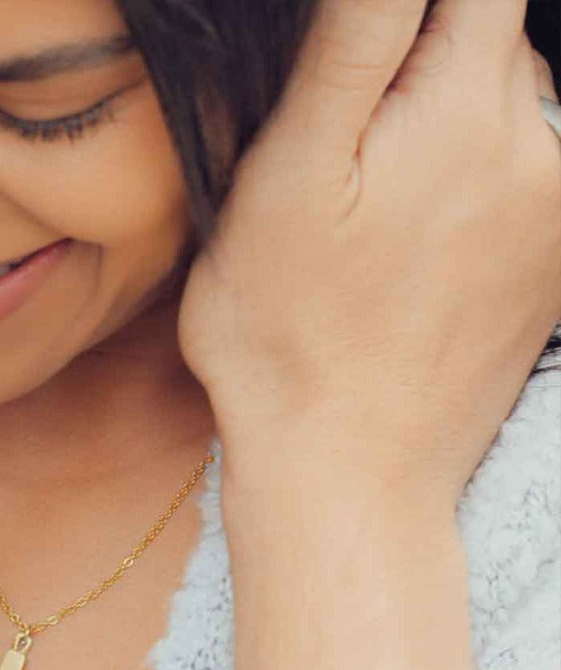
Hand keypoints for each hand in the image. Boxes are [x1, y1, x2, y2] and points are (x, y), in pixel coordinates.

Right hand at [179, 0, 560, 510]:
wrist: (347, 474)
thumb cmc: (290, 341)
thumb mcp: (285, 179)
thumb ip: (351, 42)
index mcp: (464, 108)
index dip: (400, 15)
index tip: (354, 63)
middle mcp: (536, 146)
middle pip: (487, 38)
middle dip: (414, 65)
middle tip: (337, 156)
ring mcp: (554, 211)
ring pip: (504, 109)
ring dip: (439, 127)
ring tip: (367, 216)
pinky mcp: (552, 265)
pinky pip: (519, 178)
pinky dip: (465, 186)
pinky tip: (407, 249)